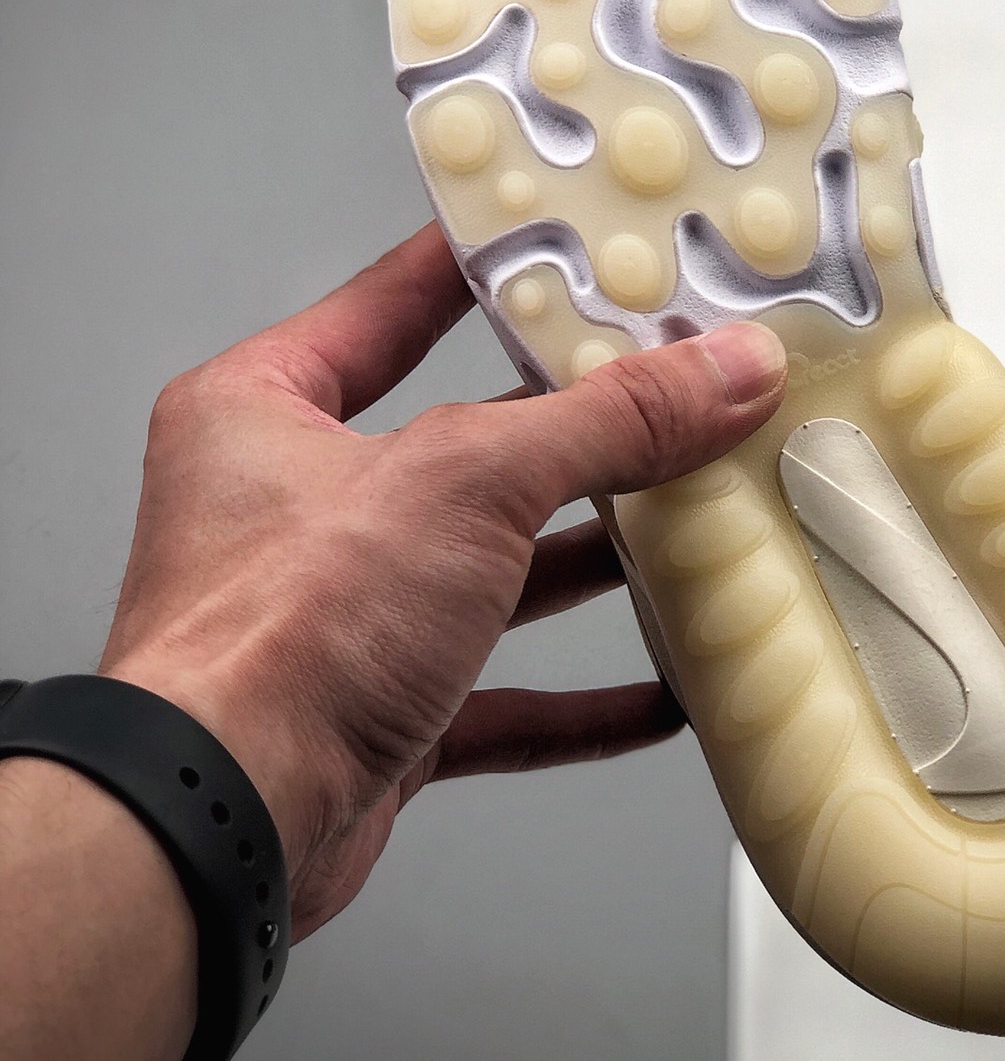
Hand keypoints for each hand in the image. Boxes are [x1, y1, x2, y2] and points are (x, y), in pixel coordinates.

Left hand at [99, 224, 787, 938]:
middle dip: (578, 429)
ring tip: (692, 521)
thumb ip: (606, 422)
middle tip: (673, 388)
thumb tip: (720, 372)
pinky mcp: (379, 713)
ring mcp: (340, 616)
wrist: (227, 818)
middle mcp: (295, 508)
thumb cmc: (277, 634)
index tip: (567, 241)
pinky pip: (502, 699)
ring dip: (593, 559)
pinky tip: (660, 692)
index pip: (391, 304)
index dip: (484, 268)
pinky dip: (583, 700)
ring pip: (491, 570)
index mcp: (267, 411)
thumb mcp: (468, 480)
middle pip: (465, 444)